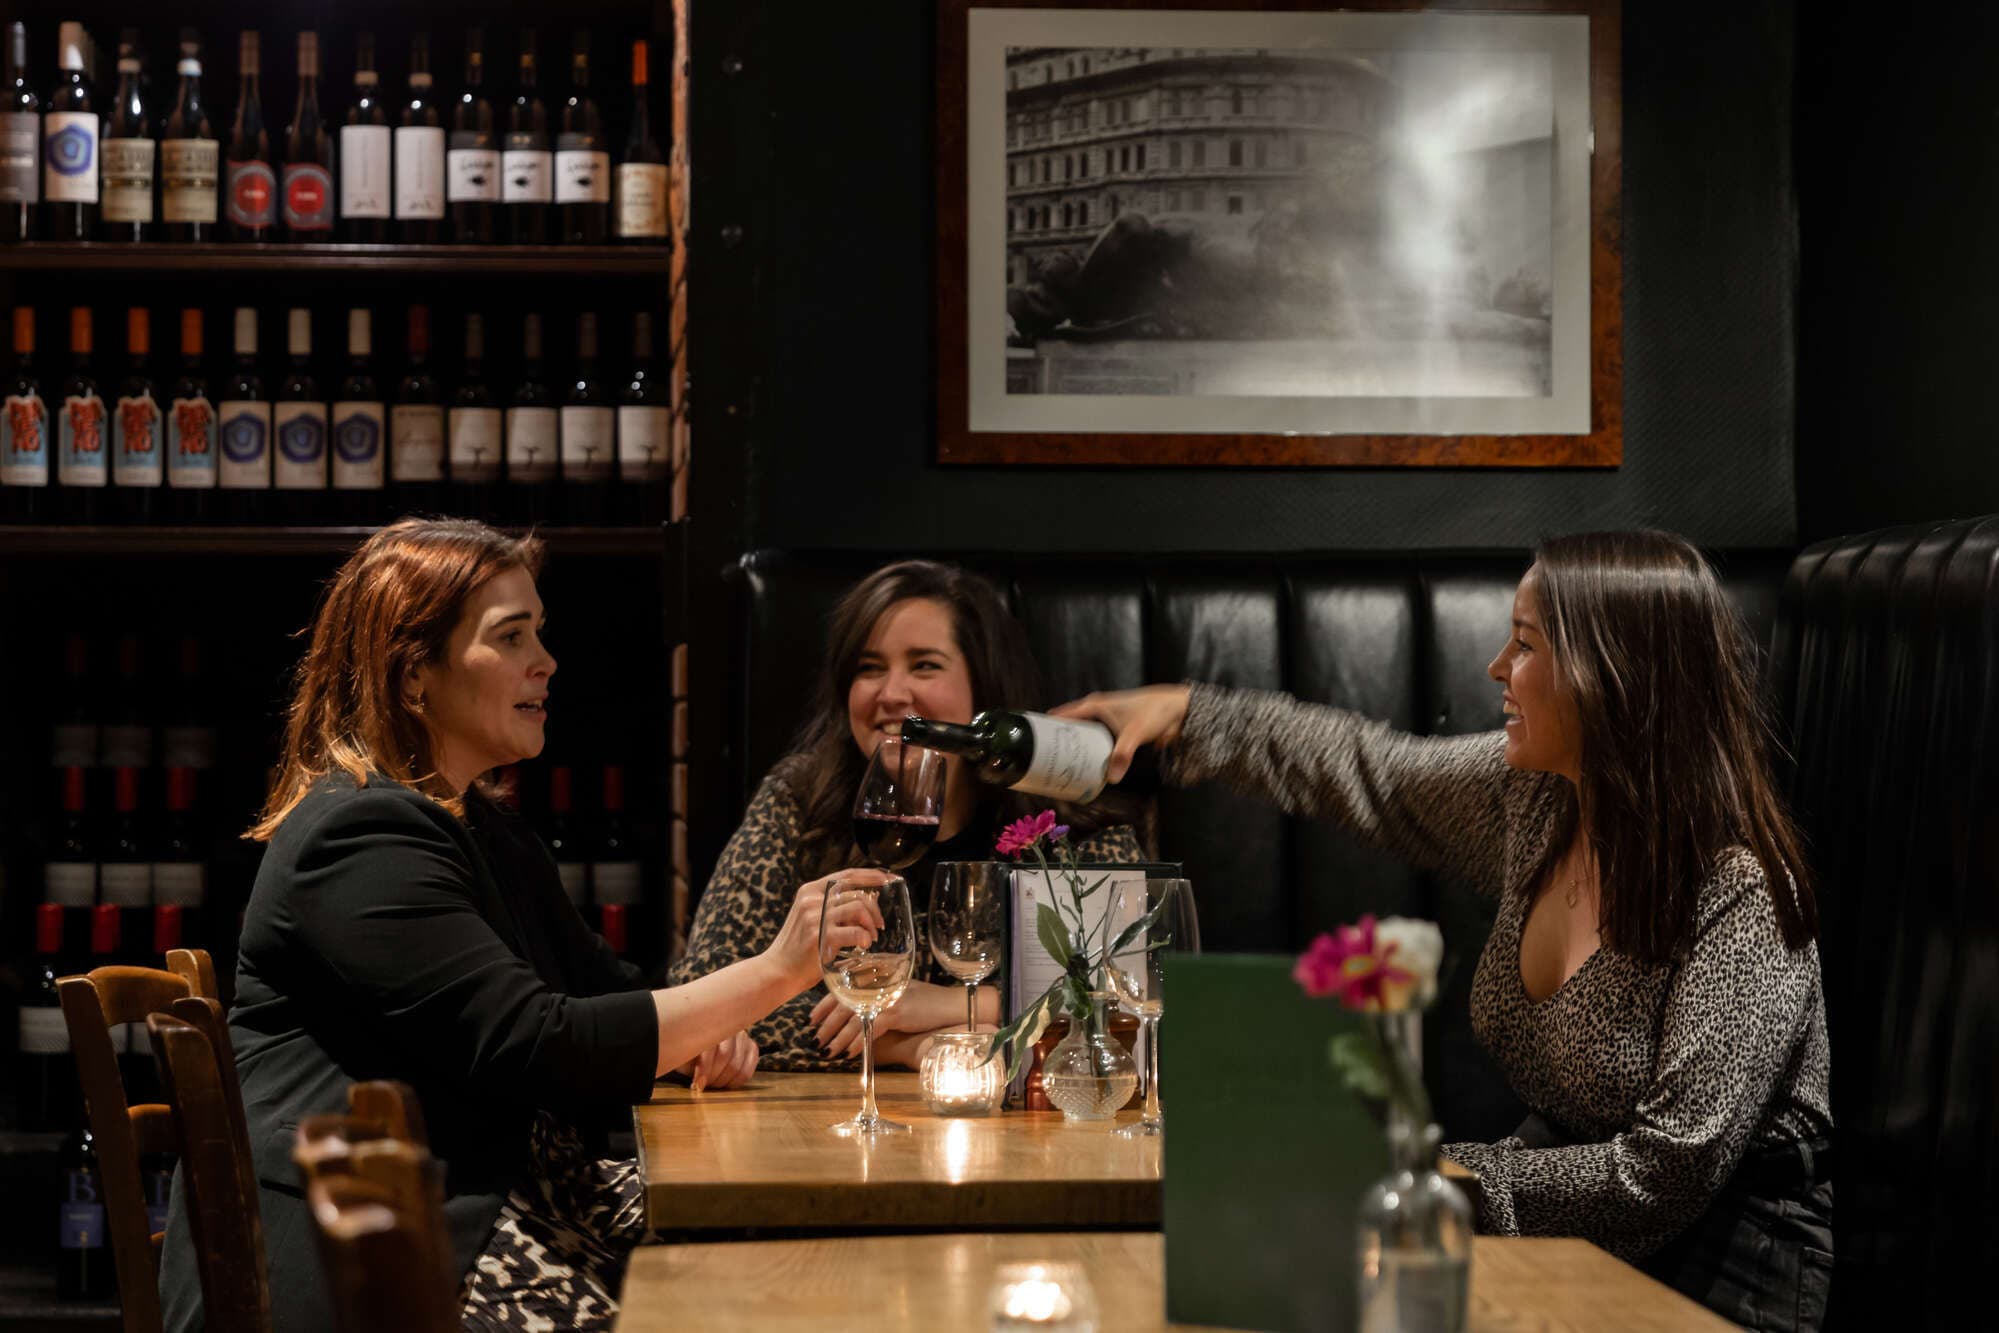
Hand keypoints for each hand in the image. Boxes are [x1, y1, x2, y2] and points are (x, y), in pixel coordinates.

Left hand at [678, 1030, 758, 1091]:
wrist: (701, 1044)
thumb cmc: (690, 1051)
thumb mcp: (683, 1052)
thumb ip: (686, 1056)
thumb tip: (689, 1068)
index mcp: (711, 1024)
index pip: (710, 1047)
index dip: (704, 1068)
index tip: (697, 1084)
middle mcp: (730, 1028)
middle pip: (725, 1056)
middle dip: (713, 1076)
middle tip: (704, 1085)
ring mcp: (743, 1037)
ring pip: (737, 1065)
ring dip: (723, 1080)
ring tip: (712, 1083)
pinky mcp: (751, 1047)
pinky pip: (748, 1070)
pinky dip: (736, 1081)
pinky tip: (726, 1083)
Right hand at [764, 869, 888, 990]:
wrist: (778, 970)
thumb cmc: (799, 948)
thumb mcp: (812, 918)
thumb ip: (834, 907)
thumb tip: (870, 900)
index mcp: (810, 891)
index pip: (847, 875)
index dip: (871, 875)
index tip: (889, 878)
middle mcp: (812, 899)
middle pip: (856, 892)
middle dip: (874, 908)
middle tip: (879, 925)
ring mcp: (815, 917)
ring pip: (858, 908)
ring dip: (871, 924)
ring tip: (870, 938)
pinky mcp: (820, 936)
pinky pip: (855, 931)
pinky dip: (865, 938)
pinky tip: (864, 945)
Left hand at [809, 979, 961, 1057]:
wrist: (949, 1005)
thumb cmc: (924, 1001)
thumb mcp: (896, 993)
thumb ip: (876, 997)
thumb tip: (850, 1016)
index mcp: (876, 974)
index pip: (843, 987)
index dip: (825, 1004)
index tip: (812, 1019)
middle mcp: (879, 982)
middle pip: (844, 1002)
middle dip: (826, 1024)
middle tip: (814, 1039)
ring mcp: (886, 996)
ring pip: (853, 1017)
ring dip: (838, 1037)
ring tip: (828, 1051)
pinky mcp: (896, 1011)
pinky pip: (869, 1029)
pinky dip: (857, 1043)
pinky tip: (849, 1053)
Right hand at [1051, 684, 1191, 781]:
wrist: (1179, 709)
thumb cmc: (1155, 711)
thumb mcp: (1135, 732)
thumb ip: (1122, 754)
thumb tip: (1111, 779)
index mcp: (1095, 706)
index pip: (1063, 715)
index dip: (1047, 726)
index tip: (1032, 741)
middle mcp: (1097, 713)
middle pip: (1071, 728)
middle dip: (1059, 743)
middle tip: (1044, 762)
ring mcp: (1107, 724)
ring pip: (1084, 738)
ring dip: (1075, 751)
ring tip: (1060, 769)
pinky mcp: (1117, 734)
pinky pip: (1097, 745)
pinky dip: (1091, 755)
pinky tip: (1087, 768)